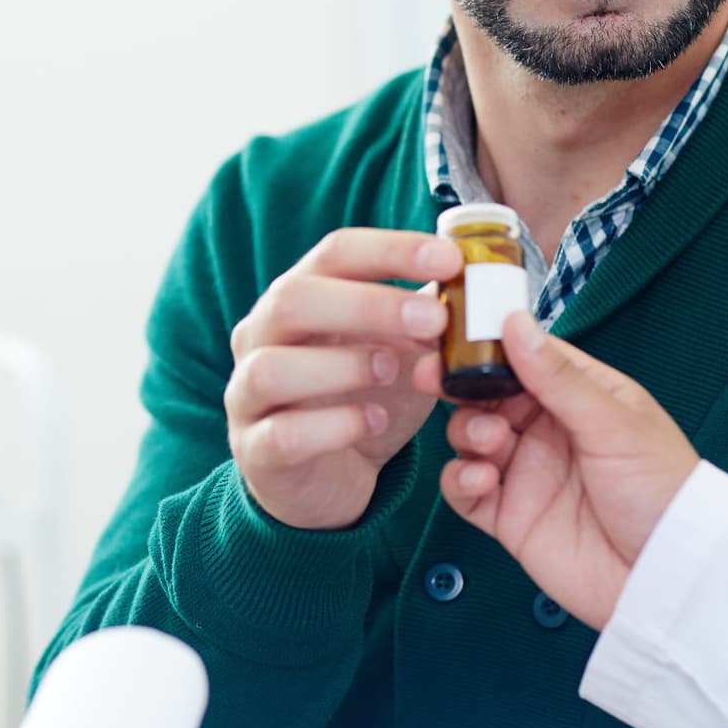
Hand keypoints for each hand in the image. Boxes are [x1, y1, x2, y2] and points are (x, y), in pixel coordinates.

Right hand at [226, 229, 463, 529]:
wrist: (327, 478)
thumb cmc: (363, 398)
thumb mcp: (400, 349)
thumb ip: (427, 315)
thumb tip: (480, 279)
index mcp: (298, 296)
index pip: (334, 253)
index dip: (391, 250)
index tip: (451, 259)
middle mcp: (260, 337)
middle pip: (292, 299)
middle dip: (368, 304)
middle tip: (433, 321)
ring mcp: (247, 395)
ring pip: (271, 368)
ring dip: (342, 366)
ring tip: (395, 373)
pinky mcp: (256, 452)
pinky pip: (282, 436)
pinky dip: (334, 428)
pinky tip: (374, 423)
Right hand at [437, 312, 701, 629]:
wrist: (664, 579)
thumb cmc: (662, 493)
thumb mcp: (614, 424)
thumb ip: (559, 378)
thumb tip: (515, 324)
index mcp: (582, 396)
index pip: (527, 356)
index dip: (489, 344)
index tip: (456, 336)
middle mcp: (549, 430)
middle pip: (488, 394)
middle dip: (460, 385)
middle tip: (437, 380)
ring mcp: (527, 473)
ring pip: (469, 436)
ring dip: (466, 432)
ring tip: (490, 444)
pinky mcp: (509, 516)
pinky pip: (465, 490)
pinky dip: (461, 480)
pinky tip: (481, 480)